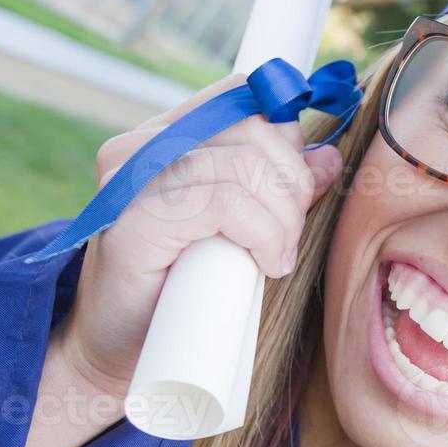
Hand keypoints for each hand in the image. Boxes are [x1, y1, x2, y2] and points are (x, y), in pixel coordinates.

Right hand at [52, 74, 342, 400]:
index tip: (295, 190)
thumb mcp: (242, 227)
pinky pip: (223, 202)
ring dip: (282, 218)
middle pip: (252, 128)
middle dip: (290, 184)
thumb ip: (276, 187)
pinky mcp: (132, 220)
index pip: (241, 96)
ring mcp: (131, 179)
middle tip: (288, 235)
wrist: (120, 350)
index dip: (285, 137)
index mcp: (163, 136)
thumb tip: (327, 156)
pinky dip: (263, 234)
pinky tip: (268, 263)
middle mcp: (140, 147)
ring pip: (243, 165)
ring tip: (277, 256)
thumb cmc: (183, 289)